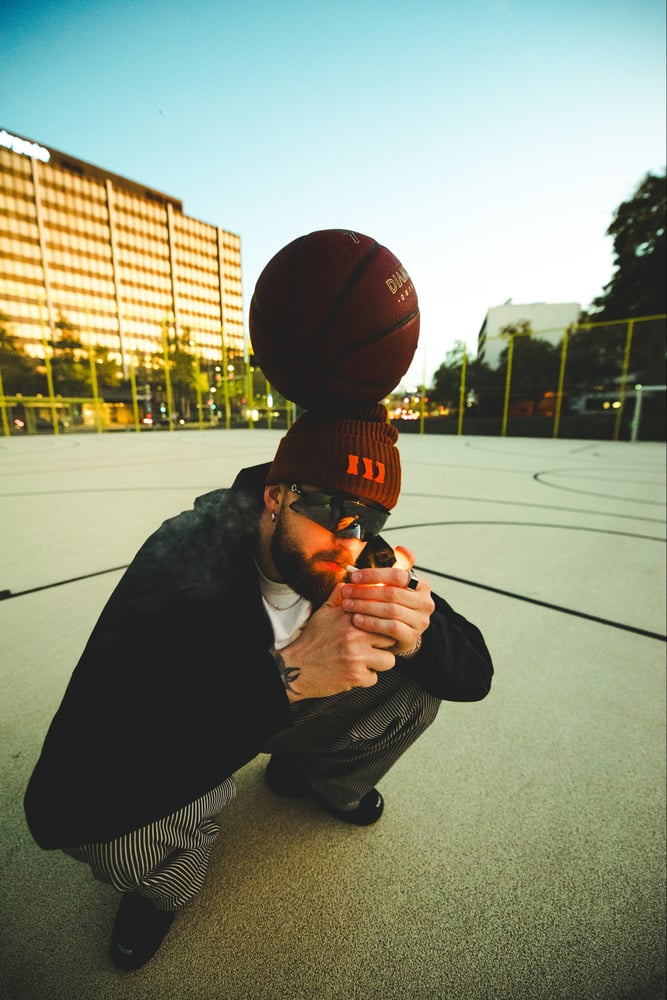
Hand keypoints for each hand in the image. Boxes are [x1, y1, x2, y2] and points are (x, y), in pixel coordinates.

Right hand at [275, 584, 396, 701]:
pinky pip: (374, 678)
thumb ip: (338, 596)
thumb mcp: (323, 613)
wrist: (295, 667)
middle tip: (371, 648)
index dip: (382, 625)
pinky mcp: (356, 676)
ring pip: (388, 660)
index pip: (383, 616)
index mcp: (350, 617)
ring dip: (378, 663)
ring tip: (363, 661)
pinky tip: (352, 672)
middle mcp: (355, 634)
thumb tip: (348, 582)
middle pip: (390, 638)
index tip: (379, 630)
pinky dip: (364, 679)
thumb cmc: (310, 641)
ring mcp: (357, 655)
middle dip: (383, 645)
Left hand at [340, 553, 433, 657]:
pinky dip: (371, 623)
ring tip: (347, 605)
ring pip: (390, 610)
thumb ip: (398, 566)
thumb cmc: (396, 604)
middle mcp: (425, 602)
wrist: (402, 634)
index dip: (374, 575)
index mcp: (422, 585)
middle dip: (365, 591)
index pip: (398, 575)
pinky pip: (390, 628)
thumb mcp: (398, 585)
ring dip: (365, 607)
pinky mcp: (412, 637)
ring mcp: (420, 621)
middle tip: (346, 591)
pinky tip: (357, 620)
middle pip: (392, 593)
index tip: (354, 576)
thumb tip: (400, 548)